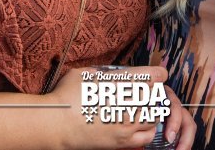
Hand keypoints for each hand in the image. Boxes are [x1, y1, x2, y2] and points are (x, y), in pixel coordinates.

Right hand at [47, 66, 177, 149]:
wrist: (56, 124)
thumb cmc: (65, 95)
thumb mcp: (84, 73)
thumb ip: (103, 72)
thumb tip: (113, 74)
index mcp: (119, 83)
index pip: (152, 76)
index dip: (158, 73)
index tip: (158, 73)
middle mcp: (127, 104)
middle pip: (156, 96)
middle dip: (154, 92)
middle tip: (146, 91)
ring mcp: (127, 124)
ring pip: (155, 116)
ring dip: (152, 110)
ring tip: (142, 108)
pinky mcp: (123, 142)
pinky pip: (148, 136)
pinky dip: (149, 129)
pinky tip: (139, 125)